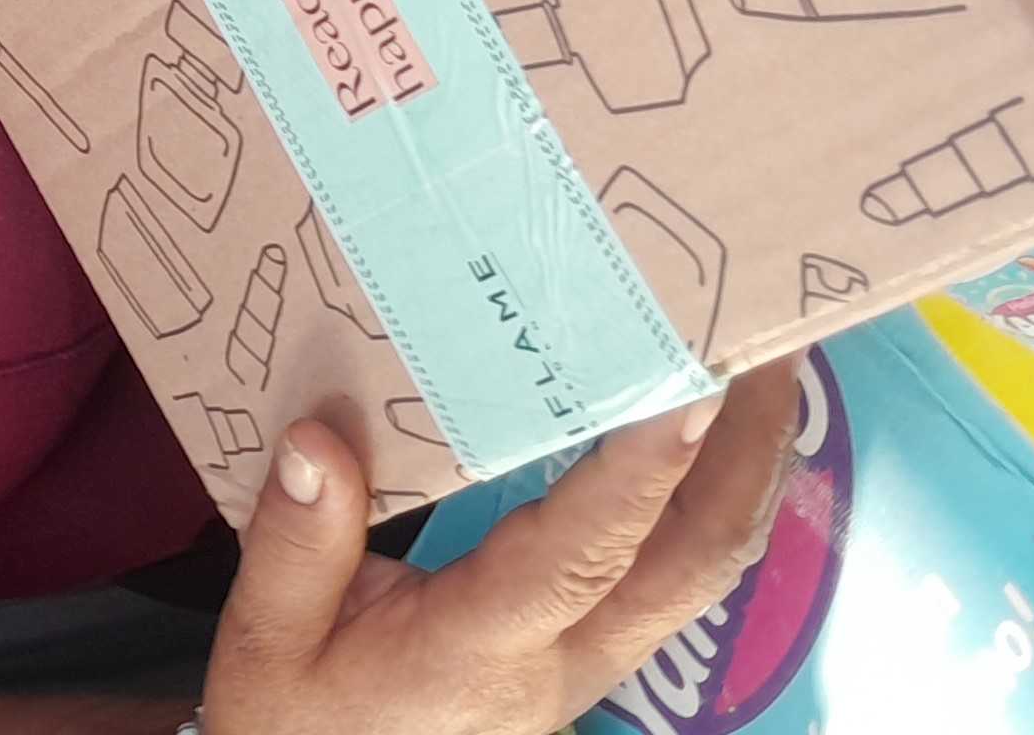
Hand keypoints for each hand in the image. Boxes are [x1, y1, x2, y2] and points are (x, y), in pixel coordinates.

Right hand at [197, 366, 800, 734]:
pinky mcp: (593, 648)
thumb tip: (316, 439)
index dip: (637, 472)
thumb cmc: (298, 719)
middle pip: (697, 560)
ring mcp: (594, 658)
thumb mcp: (265, 645)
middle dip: (748, 448)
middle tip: (768, 337)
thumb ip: (293, 544)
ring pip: (705, 565)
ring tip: (761, 360)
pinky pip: (680, 568)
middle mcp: (564, 657)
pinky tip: (711, 432)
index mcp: (480, 650)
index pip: (578, 557)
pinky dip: (712, 492)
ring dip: (746, 464)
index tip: (685, 384)